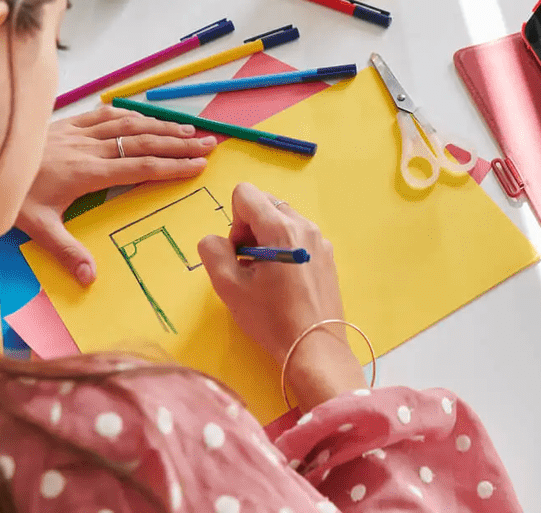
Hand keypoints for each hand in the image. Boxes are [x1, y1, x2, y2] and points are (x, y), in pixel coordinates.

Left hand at [19, 108, 215, 284]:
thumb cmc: (11, 196)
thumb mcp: (37, 228)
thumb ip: (67, 251)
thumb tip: (91, 278)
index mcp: (87, 172)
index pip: (140, 167)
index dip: (172, 166)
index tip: (198, 165)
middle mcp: (88, 147)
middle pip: (142, 141)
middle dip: (179, 142)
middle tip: (209, 143)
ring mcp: (78, 132)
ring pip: (128, 124)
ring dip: (161, 125)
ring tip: (189, 128)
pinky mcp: (67, 123)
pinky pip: (105, 114)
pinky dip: (129, 113)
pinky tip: (143, 116)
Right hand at [198, 183, 364, 409]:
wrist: (315, 347)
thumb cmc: (271, 318)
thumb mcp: (229, 286)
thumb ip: (213, 251)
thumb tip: (216, 240)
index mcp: (280, 227)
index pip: (245, 193)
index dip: (233, 221)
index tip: (239, 253)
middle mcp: (304, 225)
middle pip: (265, 204)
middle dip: (250, 229)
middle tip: (250, 267)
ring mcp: (320, 239)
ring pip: (282, 220)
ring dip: (267, 240)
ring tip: (268, 277)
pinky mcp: (328, 256)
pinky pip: (298, 237)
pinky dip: (285, 250)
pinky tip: (286, 283)